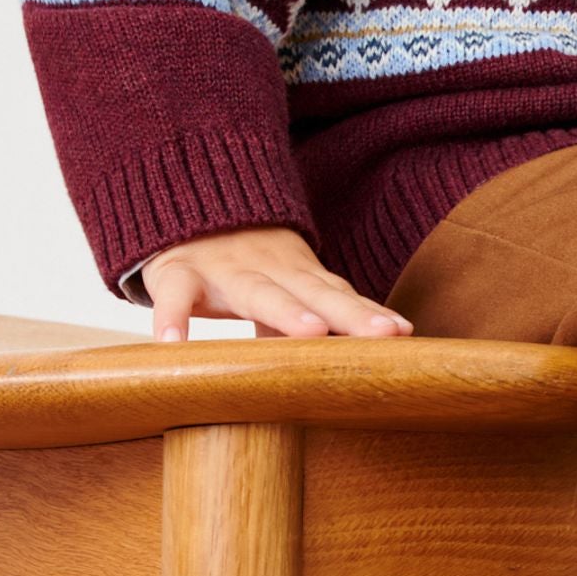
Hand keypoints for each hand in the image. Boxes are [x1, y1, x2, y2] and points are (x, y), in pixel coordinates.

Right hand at [140, 225, 414, 344]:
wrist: (182, 203)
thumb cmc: (244, 263)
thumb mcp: (282, 288)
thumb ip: (312, 320)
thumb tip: (345, 371)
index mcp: (299, 275)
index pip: (341, 296)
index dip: (370, 314)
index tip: (404, 334)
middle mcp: (270, 270)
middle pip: (316, 294)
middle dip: (350, 314)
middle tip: (384, 335)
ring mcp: (225, 270)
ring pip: (258, 290)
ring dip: (285, 310)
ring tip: (312, 333)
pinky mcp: (178, 273)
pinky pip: (175, 297)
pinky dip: (173, 318)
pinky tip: (174, 344)